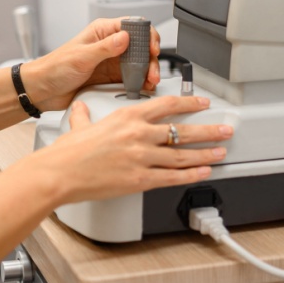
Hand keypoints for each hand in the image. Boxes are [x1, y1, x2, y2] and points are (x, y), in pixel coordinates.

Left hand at [20, 17, 161, 110]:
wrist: (42, 90)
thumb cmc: (55, 67)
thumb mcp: (81, 57)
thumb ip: (104, 47)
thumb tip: (124, 37)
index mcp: (103, 31)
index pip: (133, 26)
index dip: (146, 36)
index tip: (151, 49)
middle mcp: (110, 44)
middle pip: (140, 46)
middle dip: (150, 59)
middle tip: (152, 72)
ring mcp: (112, 61)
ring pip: (139, 63)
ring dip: (147, 72)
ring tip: (150, 82)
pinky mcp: (111, 77)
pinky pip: (131, 78)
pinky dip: (140, 83)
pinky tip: (143, 88)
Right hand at [38, 94, 232, 202]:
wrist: (59, 173)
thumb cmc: (68, 152)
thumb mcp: (80, 124)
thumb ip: (85, 115)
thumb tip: (82, 108)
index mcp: (128, 117)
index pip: (167, 104)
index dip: (190, 102)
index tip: (203, 102)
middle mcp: (139, 134)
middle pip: (182, 130)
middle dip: (208, 130)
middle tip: (224, 129)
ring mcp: (141, 157)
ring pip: (182, 155)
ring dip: (205, 153)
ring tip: (220, 152)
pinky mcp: (139, 179)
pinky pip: (172, 176)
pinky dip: (191, 174)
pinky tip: (203, 172)